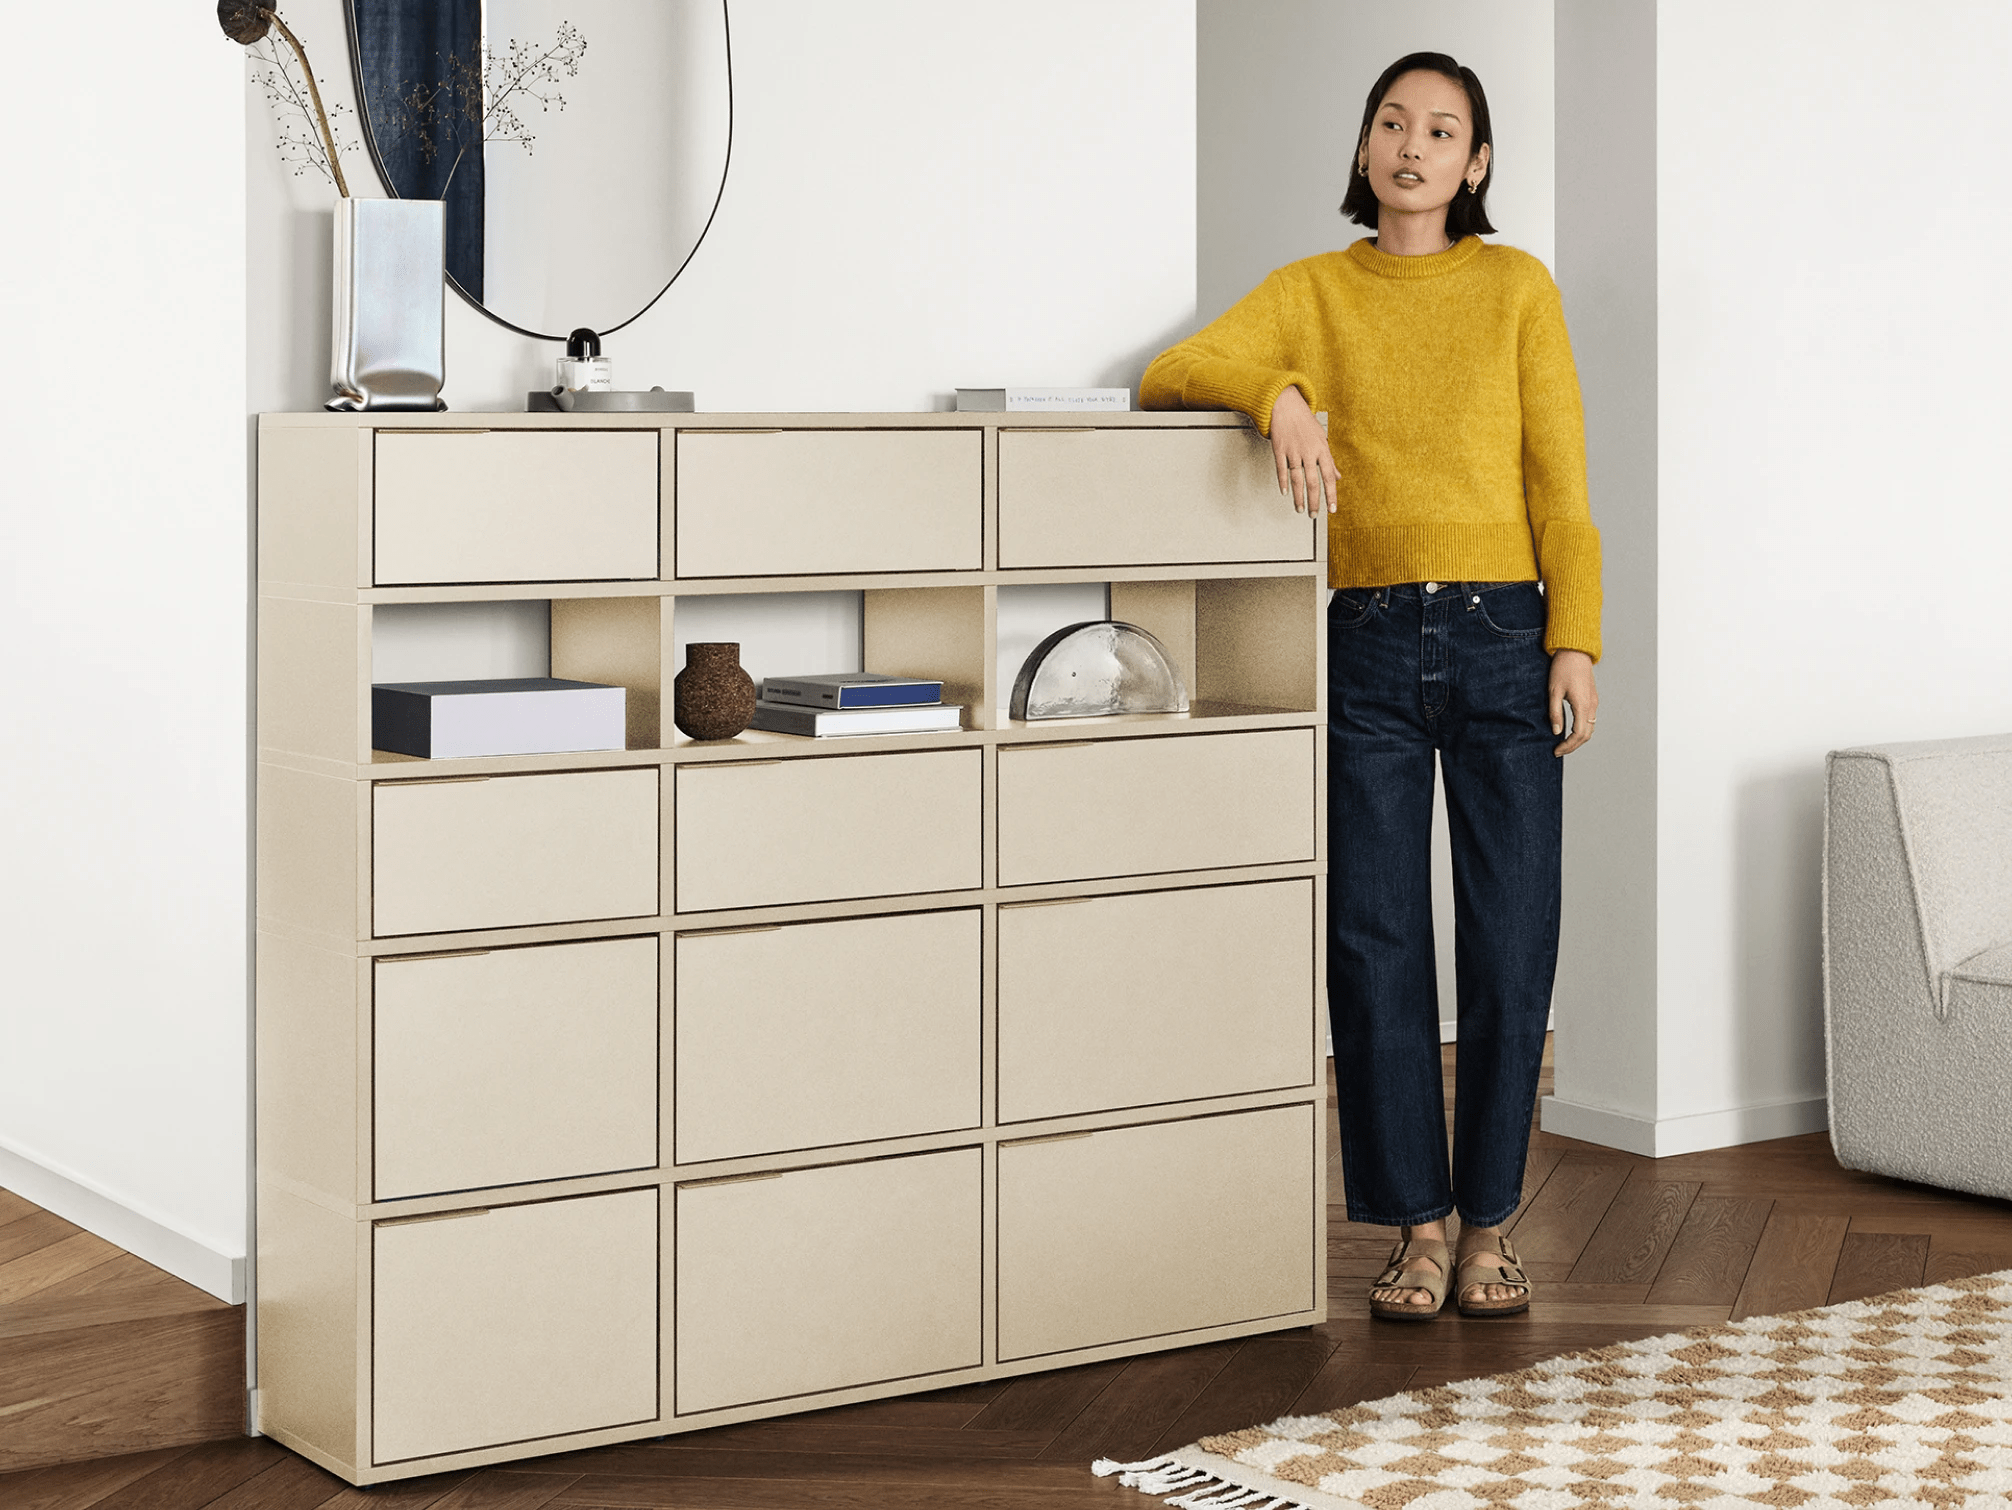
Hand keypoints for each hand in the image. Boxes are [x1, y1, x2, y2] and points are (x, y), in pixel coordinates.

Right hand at [1269, 385, 1336, 515]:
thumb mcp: (1321, 439)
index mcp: (1322, 450)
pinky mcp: (1280, 449)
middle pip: (1313, 482)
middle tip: (1314, 515)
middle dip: (1315, 501)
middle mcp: (1309, 452)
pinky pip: (1282, 469)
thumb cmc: (1304, 422)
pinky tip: (1285, 492)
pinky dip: (1283, 482)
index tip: (1332, 509)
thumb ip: (1329, 460)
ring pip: (1297, 479)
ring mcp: (1294, 451)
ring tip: (1300, 509)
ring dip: (1299, 496)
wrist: (1286, 405)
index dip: (1331, 494)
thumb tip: (1338, 476)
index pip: (1329, 477)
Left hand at [1549, 649, 1596, 755]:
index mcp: (1583, 705)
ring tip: (1563, 743)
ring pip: (1590, 728)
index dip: (1567, 746)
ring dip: (1578, 738)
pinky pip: (1590, 719)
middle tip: (1559, 750)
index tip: (1556, 751)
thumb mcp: (1554, 691)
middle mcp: (1592, 705)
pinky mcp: (1592, 698)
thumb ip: (1555, 713)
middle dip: (1573, 745)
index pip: (1578, 734)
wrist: (1575, 651)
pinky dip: (1581, 729)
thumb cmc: (1563, 668)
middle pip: (1587, 734)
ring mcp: (1594, 702)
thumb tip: (1556, 732)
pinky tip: (1569, 730)